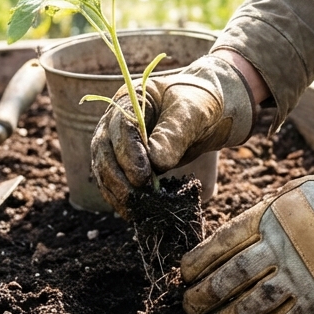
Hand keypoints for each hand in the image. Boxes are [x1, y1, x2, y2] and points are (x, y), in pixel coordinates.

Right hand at [91, 51, 256, 216]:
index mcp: (130, 100)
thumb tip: (156, 163)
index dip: (128, 154)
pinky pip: (113, 183)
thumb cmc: (201, 105)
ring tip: (136, 210)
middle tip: (138, 198)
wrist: (209, 114)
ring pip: (104, 170)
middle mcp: (115, 121)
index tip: (143, 176)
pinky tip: (135, 213)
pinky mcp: (123, 164)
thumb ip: (175, 134)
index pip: (120, 128)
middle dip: (118, 178)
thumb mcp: (194, 113)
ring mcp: (115, 143)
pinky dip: (121, 199)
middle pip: (104, 151)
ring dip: (117, 192)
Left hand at [181, 140, 313, 313]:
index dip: (198, 262)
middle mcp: (282, 245)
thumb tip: (223, 245)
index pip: (222, 243)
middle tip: (189, 307)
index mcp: (270, 217)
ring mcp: (303, 272)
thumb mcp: (287, 196)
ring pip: (254, 303)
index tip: (183, 275)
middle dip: (204, 296)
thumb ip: (258, 219)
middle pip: (231, 277)